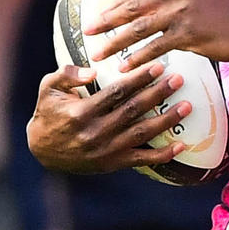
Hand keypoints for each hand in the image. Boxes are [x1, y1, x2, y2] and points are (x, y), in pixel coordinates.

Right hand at [27, 63, 190, 175]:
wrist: (42, 151)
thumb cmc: (48, 113)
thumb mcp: (48, 89)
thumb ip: (67, 75)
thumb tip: (92, 70)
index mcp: (81, 112)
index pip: (117, 92)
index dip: (139, 78)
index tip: (158, 66)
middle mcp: (96, 132)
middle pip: (134, 110)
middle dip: (158, 94)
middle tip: (178, 80)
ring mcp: (106, 150)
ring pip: (142, 134)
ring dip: (166, 120)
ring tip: (186, 106)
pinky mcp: (112, 164)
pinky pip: (142, 160)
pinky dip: (162, 155)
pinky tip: (181, 145)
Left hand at [87, 0, 228, 63]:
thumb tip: (158, 11)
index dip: (118, 4)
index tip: (102, 15)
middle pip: (133, 6)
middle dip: (107, 19)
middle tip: (88, 31)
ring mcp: (183, 12)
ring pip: (139, 27)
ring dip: (115, 41)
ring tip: (98, 52)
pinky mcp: (189, 33)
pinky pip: (155, 46)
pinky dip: (137, 57)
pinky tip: (125, 67)